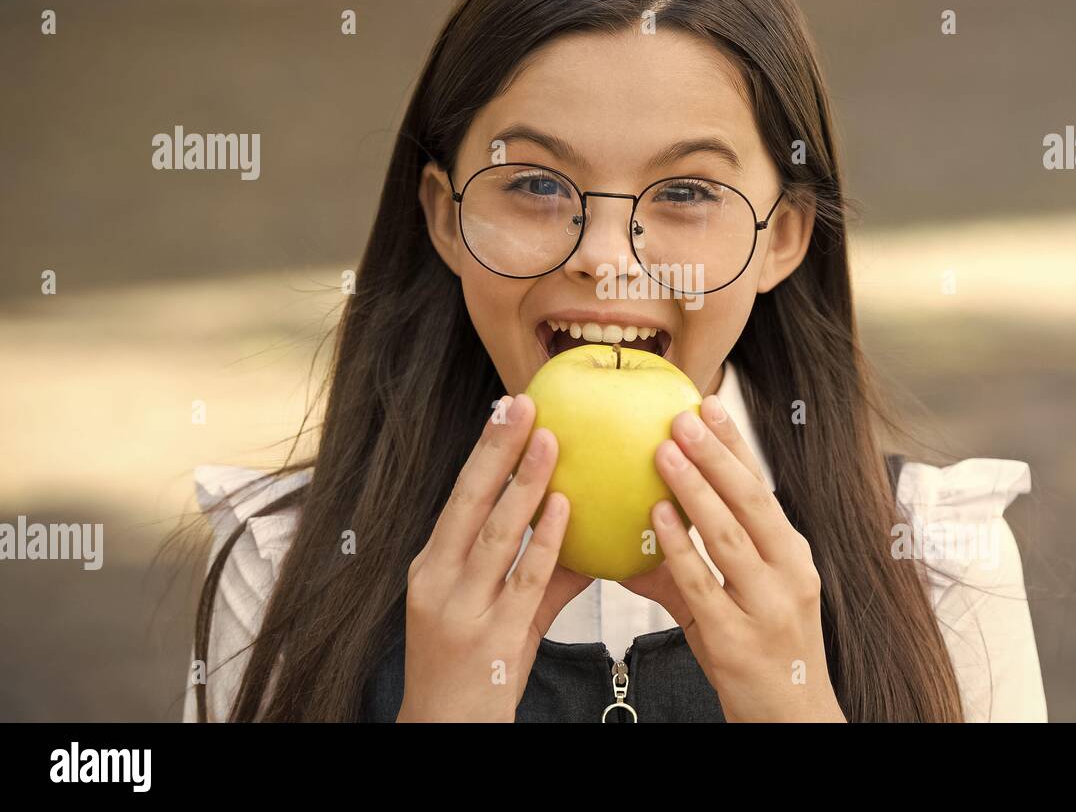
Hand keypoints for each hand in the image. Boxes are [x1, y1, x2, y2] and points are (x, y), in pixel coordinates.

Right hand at [398, 393, 591, 721]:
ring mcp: (462, 608)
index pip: (457, 497)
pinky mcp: (492, 636)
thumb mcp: (491, 612)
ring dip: (523, 484)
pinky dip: (545, 539)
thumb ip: (538, 575)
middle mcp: (438, 580)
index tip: (505, 409)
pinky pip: (525, 578)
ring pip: (496, 533)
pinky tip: (564, 508)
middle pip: (468, 502)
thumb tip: (585, 536)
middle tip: (523, 404)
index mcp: (432, 567)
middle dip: (496, 449)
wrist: (446, 730)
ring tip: (549, 441)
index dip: (483, 452)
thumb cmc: (470, 669)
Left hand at [620, 394, 845, 721]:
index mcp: (792, 554)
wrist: (791, 717)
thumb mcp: (742, 599)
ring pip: (728, 535)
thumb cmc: (763, 652)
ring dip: (695, 489)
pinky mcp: (738, 638)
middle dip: (716, 454)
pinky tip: (656, 518)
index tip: (710, 404)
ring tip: (663, 451)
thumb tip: (643, 527)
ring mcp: (766, 605)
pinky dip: (679, 547)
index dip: (735, 444)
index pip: (761, 488)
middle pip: (751, 501)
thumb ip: (698, 564)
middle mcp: (788, 573)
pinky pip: (702, 584)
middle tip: (682, 416)